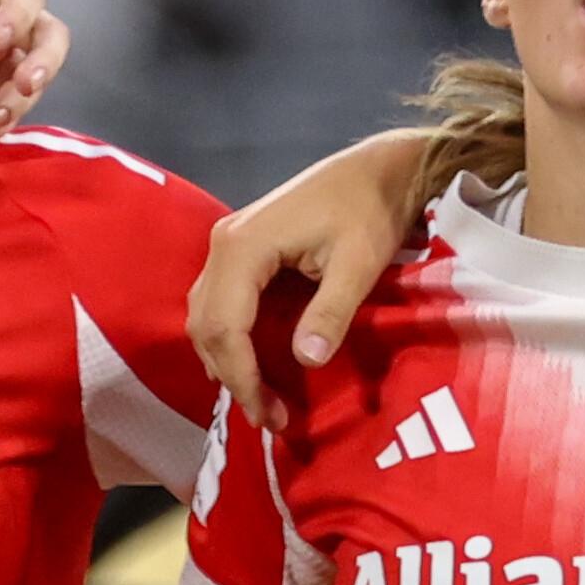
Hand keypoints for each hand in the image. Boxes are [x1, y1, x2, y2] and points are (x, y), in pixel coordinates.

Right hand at [186, 131, 444, 421]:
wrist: (378, 168)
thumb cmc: (370, 210)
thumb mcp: (358, 264)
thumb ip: (330, 313)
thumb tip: (305, 362)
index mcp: (244, 246)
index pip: (224, 327)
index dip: (243, 377)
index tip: (270, 414)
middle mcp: (223, 244)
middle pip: (205, 326)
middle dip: (233, 377)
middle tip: (269, 416)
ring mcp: (226, 244)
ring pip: (205, 317)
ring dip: (227, 361)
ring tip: (263, 397)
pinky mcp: (239, 248)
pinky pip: (218, 303)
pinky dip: (230, 339)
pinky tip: (254, 363)